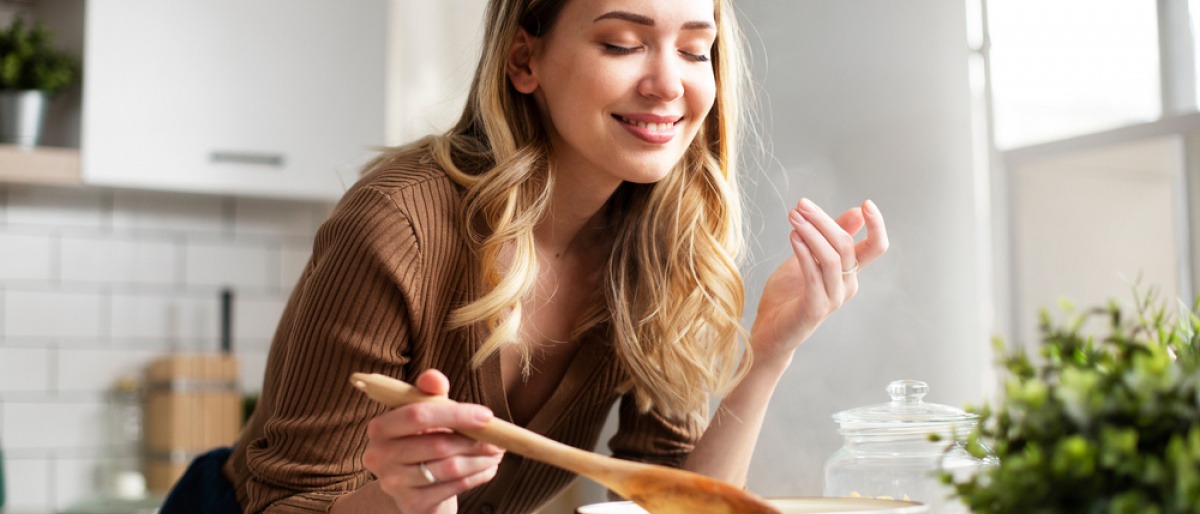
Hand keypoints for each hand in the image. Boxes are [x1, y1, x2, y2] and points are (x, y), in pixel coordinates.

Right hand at [362, 369, 504, 513]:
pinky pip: (453, 487)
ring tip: (496, 453)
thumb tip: (434, 377)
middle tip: (499, 440)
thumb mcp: (425, 413)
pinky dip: (477, 477)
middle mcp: (379, 456)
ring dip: (481, 459)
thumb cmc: (422, 440)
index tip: (487, 416)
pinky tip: (487, 469)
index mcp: (380, 427)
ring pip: (449, 467)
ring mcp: (393, 483)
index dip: (456, 414)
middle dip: (475, 441)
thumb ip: (429, 393)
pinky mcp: (411, 503)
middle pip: (438, 444)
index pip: (418, 415)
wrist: (413, 486)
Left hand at [750, 198, 888, 363]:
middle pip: (846, 245)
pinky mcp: (816, 308)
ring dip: (812, 233)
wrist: (769, 332)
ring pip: (832, 258)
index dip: (877, 226)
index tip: (866, 203)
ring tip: (793, 217)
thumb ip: (828, 238)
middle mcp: (847, 285)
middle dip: (823, 220)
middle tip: (801, 205)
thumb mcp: (807, 258)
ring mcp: (833, 298)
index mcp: (849, 272)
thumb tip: (856, 212)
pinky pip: (814, 275)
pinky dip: (804, 253)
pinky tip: (792, 237)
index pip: (876, 247)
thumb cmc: (788, 295)